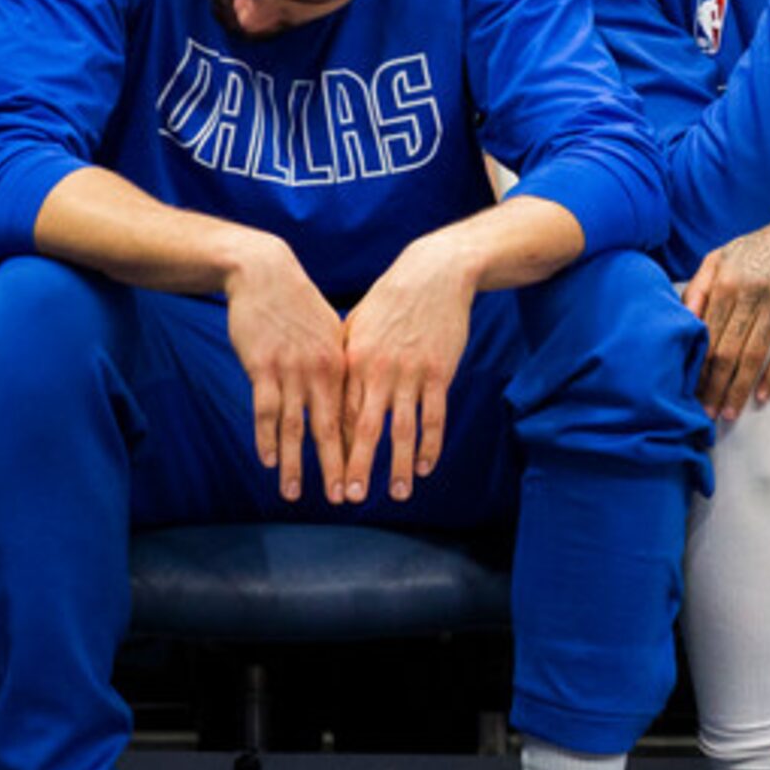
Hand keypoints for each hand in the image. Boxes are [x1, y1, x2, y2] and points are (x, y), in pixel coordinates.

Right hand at [224, 237, 348, 501]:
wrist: (266, 272)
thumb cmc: (298, 304)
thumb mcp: (330, 332)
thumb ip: (341, 363)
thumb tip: (352, 391)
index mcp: (344, 364)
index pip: (355, 416)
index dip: (360, 450)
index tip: (365, 478)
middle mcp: (323, 371)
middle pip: (332, 429)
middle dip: (338, 467)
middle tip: (344, 499)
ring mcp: (293, 370)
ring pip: (296, 427)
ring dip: (296, 464)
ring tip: (295, 494)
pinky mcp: (263, 366)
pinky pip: (265, 409)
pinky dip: (266, 438)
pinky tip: (268, 462)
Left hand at [339, 238, 477, 504]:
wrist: (434, 272)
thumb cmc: (392, 299)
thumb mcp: (358, 325)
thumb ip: (344, 359)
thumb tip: (330, 389)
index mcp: (353, 360)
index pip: (340, 414)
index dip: (334, 449)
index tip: (328, 474)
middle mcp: (379, 370)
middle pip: (365, 428)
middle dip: (357, 466)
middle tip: (349, 497)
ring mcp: (411, 373)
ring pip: (403, 429)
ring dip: (398, 466)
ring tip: (397, 494)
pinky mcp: (440, 372)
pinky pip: (435, 416)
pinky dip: (431, 444)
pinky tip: (426, 466)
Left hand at [682, 209, 769, 423]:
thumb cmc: (762, 248)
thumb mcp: (722, 256)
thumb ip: (698, 287)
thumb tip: (679, 320)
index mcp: (725, 280)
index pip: (704, 334)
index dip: (694, 367)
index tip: (687, 392)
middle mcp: (749, 290)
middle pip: (725, 349)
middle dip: (712, 386)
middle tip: (704, 414)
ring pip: (753, 353)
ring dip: (739, 388)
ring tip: (728, 413)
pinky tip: (763, 396)